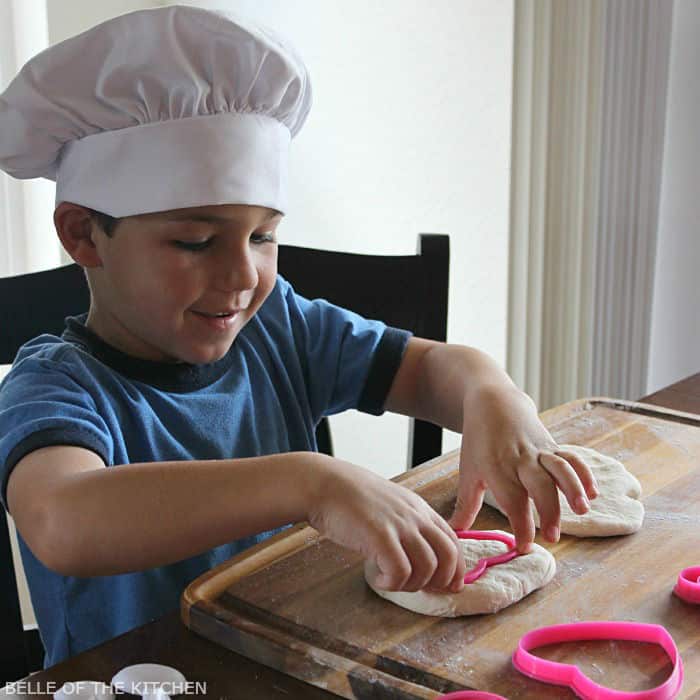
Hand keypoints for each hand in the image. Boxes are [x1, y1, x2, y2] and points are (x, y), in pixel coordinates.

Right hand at [307, 456, 466, 592]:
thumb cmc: (350, 498)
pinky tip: (376, 577)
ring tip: (390, 580)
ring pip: (426, 567)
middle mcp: (414, 515)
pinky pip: (400, 572)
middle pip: (448, 555)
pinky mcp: (379, 536)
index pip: (452, 540)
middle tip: (420, 589)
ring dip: (410, 584)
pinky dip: (391, 583)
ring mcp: (398, 525)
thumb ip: (406, 523)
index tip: (449, 586)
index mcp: (419, 508)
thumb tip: (419, 553)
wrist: (323, 484)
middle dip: (441, 581)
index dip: (456, 568)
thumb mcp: (389, 505)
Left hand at [449, 386, 598, 551]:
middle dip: (548, 511)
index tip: (524, 546)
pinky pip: (571, 457)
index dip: (520, 524)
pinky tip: (593, 493)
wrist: (493, 403)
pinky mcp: (552, 444)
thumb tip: (455, 533)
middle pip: (538, 485)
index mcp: (496, 468)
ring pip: (559, 468)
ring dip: (573, 488)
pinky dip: (584, 474)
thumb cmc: (479, 442)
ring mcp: (538, 450)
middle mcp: (519, 459)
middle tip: (553, 537)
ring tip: (583, 510)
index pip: (511, 500)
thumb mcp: (468, 471)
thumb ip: (466, 504)